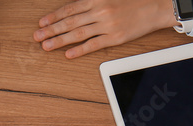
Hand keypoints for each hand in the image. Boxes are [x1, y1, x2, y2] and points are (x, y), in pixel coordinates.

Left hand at [34, 0, 175, 58]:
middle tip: (36, 37)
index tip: (42, 23)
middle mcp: (99, 11)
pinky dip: (79, 50)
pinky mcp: (114, 37)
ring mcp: (106, 25)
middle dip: (50, 30)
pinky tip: (67, 54)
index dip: (54, 17)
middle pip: (69, 22)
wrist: (155, 6)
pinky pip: (93, 45)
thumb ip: (92, 1)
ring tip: (46, 46)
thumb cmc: (133, 0)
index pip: (69, 9)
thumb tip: (75, 9)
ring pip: (77, 34)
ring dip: (59, 41)